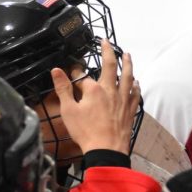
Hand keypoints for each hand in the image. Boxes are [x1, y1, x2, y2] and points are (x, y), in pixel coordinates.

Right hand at [50, 39, 140, 154]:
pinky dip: (135, 85)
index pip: (83, 76)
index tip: (70, 71)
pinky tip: (136, 82)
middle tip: (107, 42)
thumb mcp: (68, 111)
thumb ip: (63, 89)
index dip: (75, 72)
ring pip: (128, 77)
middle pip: (111, 66)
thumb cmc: (86, 132)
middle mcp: (111, 90)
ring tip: (128, 55)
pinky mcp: (130, 110)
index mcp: (94, 90)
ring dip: (128, 64)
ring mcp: (123, 100)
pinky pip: (135, 93)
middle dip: (109, 52)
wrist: (107, 150)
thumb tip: (56, 71)